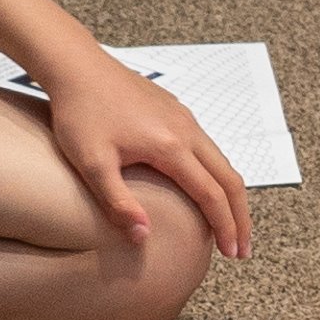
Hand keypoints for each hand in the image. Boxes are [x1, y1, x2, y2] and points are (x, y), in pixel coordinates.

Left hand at [40, 53, 251, 262]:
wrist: (77, 65)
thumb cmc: (80, 113)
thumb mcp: (92, 163)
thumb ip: (118, 203)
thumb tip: (144, 237)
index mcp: (171, 146)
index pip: (211, 194)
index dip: (225, 227)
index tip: (232, 254)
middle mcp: (186, 130)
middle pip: (229, 178)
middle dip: (240, 216)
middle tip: (241, 250)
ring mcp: (183, 117)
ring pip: (220, 161)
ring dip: (229, 195)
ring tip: (228, 224)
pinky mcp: (175, 110)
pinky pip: (206, 147)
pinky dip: (216, 174)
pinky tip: (204, 187)